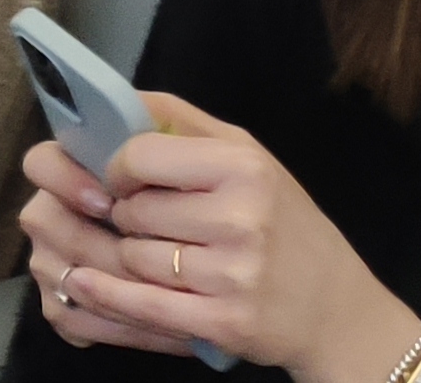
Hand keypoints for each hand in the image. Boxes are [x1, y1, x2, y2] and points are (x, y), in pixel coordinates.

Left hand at [16, 95, 418, 374]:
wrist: (338, 308)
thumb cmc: (285, 223)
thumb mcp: (249, 156)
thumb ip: (182, 121)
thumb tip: (116, 97)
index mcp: (243, 167)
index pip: (139, 155)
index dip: (117, 169)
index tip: (120, 180)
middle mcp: (240, 217)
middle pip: (131, 212)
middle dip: (126, 218)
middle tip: (145, 224)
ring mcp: (232, 274)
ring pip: (132, 257)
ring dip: (129, 257)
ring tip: (153, 255)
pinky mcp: (224, 322)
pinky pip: (141, 305)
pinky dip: (105, 295)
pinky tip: (82, 284)